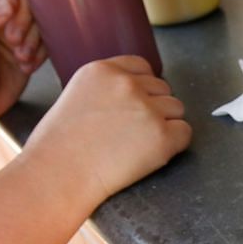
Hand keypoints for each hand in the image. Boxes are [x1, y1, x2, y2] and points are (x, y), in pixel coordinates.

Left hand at [0, 0, 46, 126]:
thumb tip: (7, 4)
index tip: (9, 7)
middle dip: (23, 16)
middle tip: (14, 41)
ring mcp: (10, 23)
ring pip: (38, 10)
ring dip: (34, 34)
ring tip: (21, 57)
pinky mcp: (28, 41)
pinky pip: (47, 33)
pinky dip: (41, 49)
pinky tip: (26, 65)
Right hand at [23, 56, 189, 206]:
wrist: (58, 176)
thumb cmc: (57, 147)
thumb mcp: (74, 97)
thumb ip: (104, 90)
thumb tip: (131, 98)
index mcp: (103, 70)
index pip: (142, 67)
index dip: (142, 89)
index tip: (133, 107)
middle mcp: (127, 83)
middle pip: (162, 88)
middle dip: (152, 108)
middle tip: (131, 133)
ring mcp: (146, 109)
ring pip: (176, 109)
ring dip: (164, 125)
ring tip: (137, 145)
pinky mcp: (161, 136)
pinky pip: (185, 133)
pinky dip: (174, 145)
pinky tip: (150, 155)